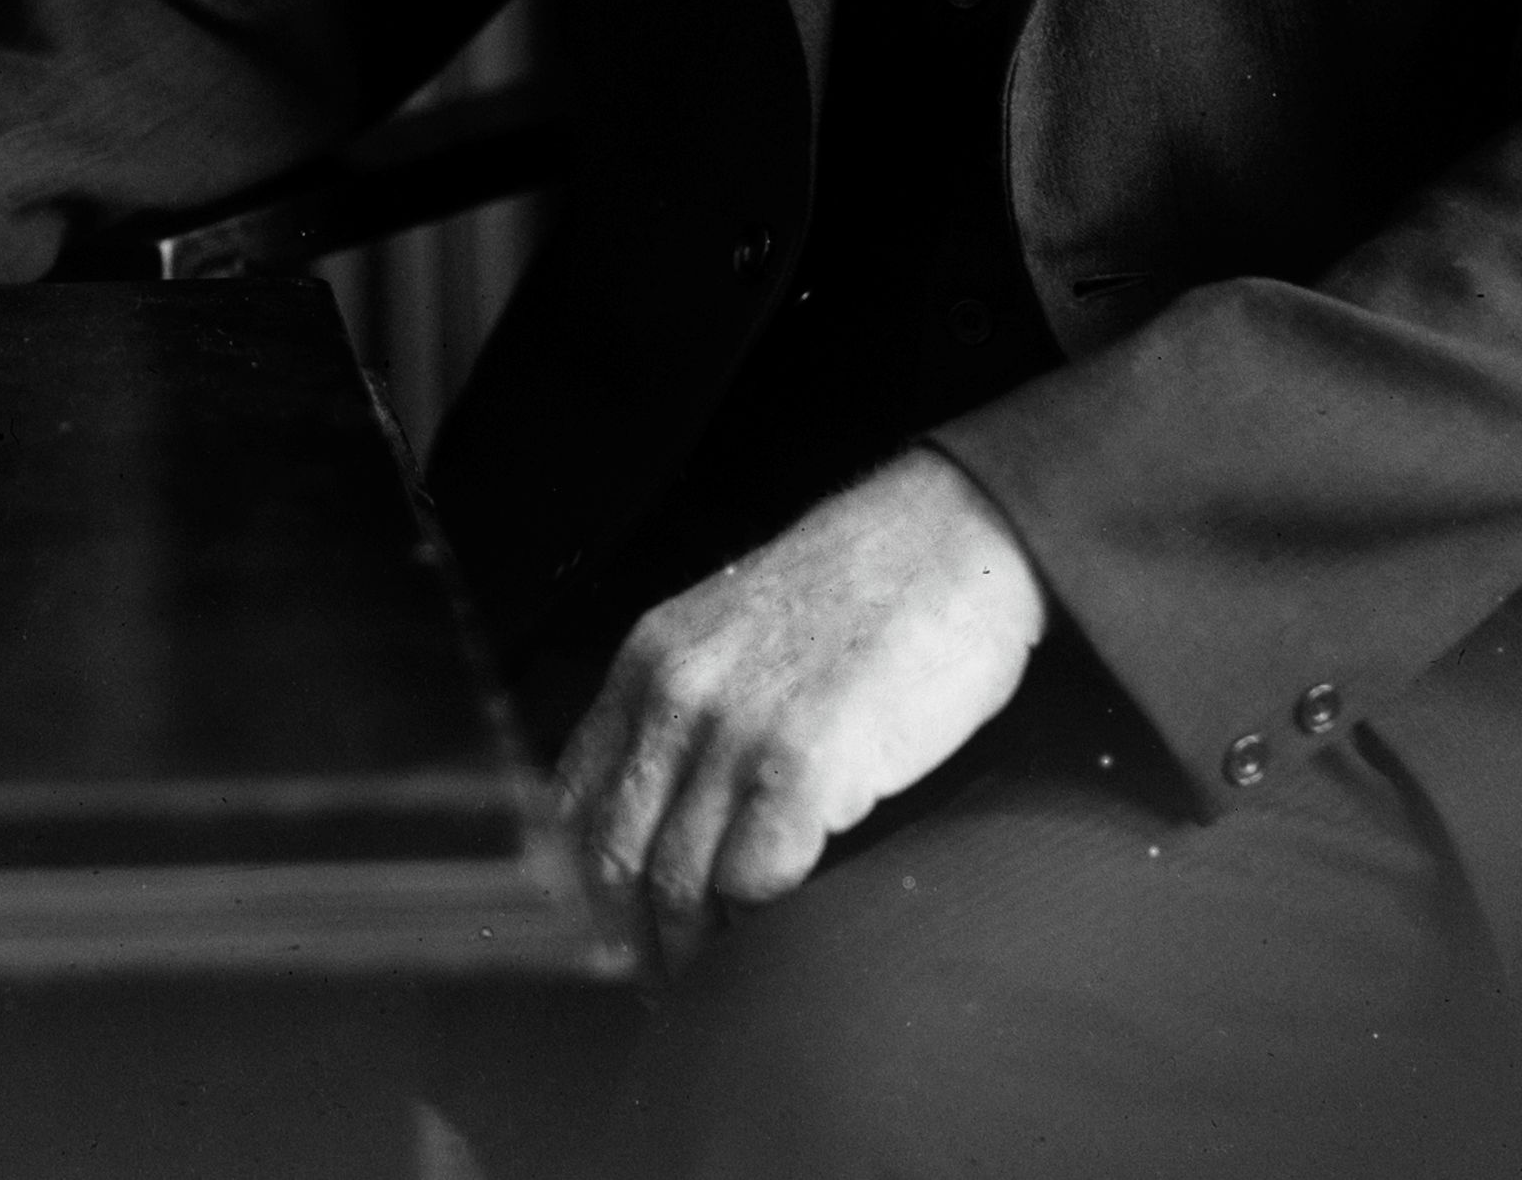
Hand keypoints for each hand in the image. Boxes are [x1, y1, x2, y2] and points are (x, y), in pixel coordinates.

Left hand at [556, 449, 1048, 956]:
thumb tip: (657, 812)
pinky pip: (755, 881)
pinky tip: (778, 932)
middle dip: (632, 939)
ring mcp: (736, 729)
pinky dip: (760, 924)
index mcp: (646, 662)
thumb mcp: (733, 632)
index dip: (579, 885)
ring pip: (678, 880)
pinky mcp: (807, 764)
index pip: (569, 799)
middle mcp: (674, 694)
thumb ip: (684, 708)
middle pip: (614, 855)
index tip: (606, 935)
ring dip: (695, 950)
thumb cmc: (861, 593)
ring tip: (719, 982)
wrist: (952, 536)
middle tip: (663, 986)